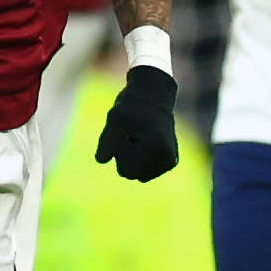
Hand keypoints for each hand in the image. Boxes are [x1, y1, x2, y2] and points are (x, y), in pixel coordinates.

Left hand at [94, 64, 179, 181]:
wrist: (152, 96)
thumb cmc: (131, 106)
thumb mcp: (115, 118)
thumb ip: (107, 140)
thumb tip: (101, 159)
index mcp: (157, 149)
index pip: (124, 167)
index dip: (119, 149)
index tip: (127, 131)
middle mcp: (168, 159)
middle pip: (130, 174)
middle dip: (125, 155)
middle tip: (131, 134)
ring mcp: (169, 162)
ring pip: (137, 174)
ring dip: (132, 157)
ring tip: (138, 137)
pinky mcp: (169, 162)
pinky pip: (144, 171)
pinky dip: (140, 159)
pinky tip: (144, 142)